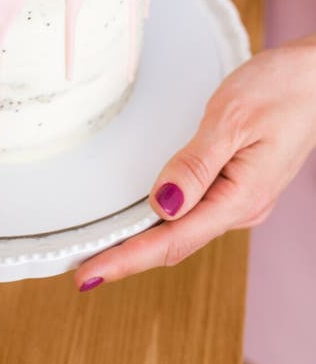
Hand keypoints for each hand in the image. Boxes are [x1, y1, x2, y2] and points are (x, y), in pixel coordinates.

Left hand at [75, 35, 315, 291]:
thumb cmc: (281, 89)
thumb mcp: (230, 120)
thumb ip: (195, 165)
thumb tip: (161, 206)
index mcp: (240, 199)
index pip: (172, 242)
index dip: (126, 260)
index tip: (88, 274)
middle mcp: (241, 207)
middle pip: (175, 244)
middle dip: (128, 258)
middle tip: (83, 269)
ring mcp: (241, 198)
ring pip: (185, 230)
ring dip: (145, 243)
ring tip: (105, 252)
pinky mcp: (239, 185)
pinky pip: (196, 212)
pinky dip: (165, 222)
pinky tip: (146, 223)